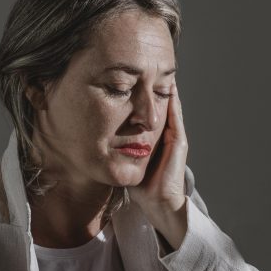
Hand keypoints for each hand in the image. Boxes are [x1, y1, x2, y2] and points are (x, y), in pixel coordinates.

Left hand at [128, 82, 188, 247]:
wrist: (157, 203)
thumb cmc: (141, 187)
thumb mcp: (124, 161)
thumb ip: (115, 148)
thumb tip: (90, 138)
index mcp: (152, 138)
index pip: (147, 111)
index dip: (141, 95)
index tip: (131, 79)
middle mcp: (165, 134)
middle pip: (159, 104)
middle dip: (152, 87)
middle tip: (147, 68)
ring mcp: (174, 136)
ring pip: (169, 106)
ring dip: (164, 89)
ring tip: (159, 70)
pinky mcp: (179, 141)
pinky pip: (175, 116)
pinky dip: (172, 101)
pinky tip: (168, 87)